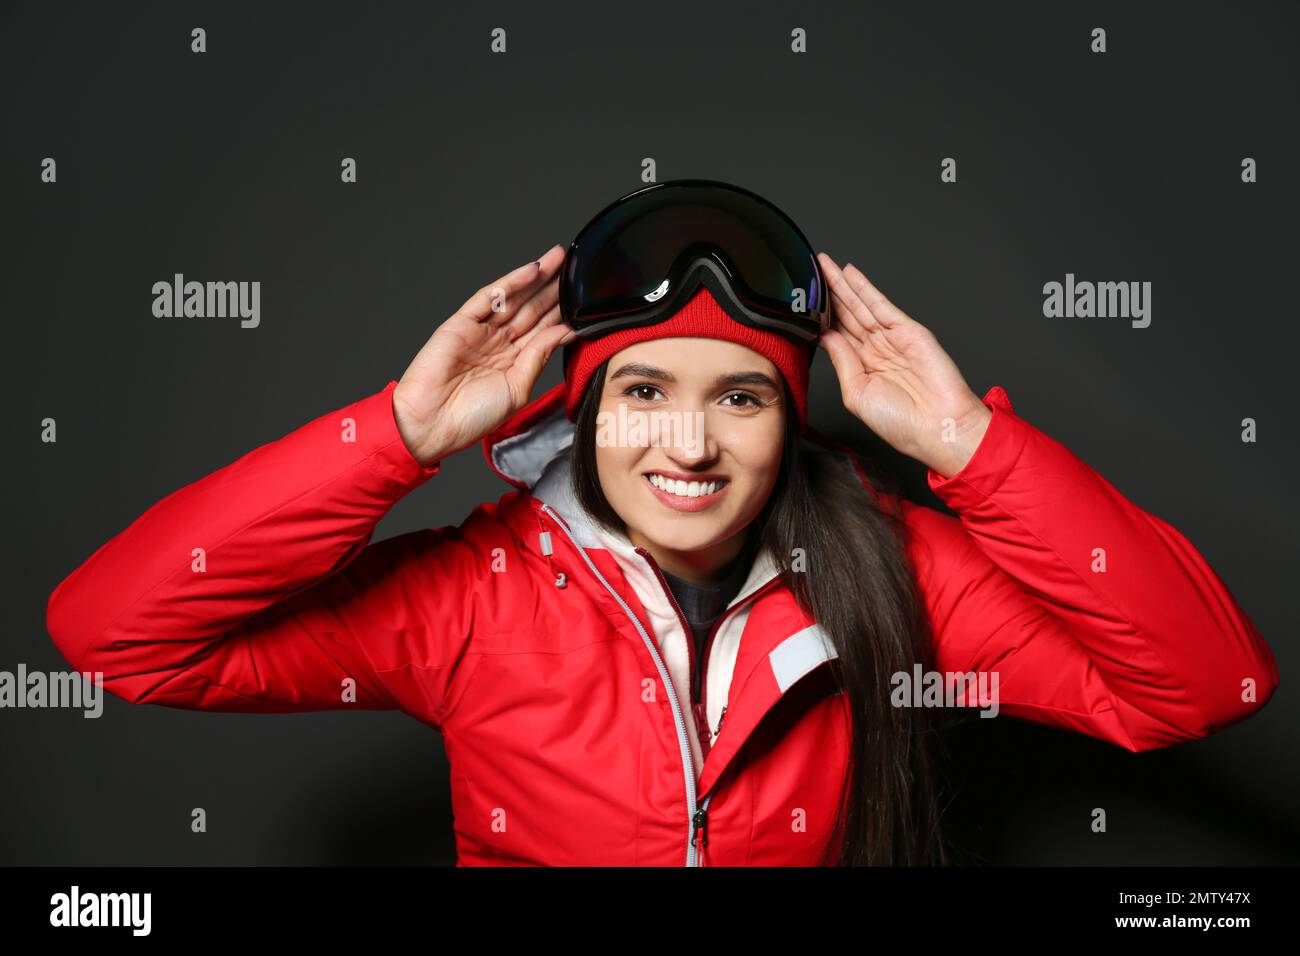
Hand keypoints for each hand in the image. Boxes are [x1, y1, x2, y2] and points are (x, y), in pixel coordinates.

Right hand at [392, 244, 574, 465]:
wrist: (432, 424)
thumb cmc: (472, 417)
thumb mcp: (517, 389)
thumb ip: (538, 357)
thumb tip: (565, 332)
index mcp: (512, 362)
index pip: (542, 330)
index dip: (562, 312)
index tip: (583, 297)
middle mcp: (498, 344)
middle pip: (531, 310)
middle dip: (553, 289)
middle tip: (574, 268)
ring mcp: (480, 331)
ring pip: (514, 299)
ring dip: (537, 279)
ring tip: (560, 259)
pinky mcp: (460, 323)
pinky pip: (488, 297)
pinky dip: (511, 282)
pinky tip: (533, 270)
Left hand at [816, 253, 991, 478]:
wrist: (938, 428)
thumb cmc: (901, 423)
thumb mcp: (857, 393)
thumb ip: (842, 361)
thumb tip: (824, 336)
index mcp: (862, 367)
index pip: (836, 334)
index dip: (819, 317)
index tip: (801, 301)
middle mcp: (876, 350)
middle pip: (846, 315)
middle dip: (828, 293)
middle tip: (810, 272)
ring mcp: (891, 338)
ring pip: (860, 305)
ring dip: (842, 284)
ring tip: (823, 265)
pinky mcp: (908, 330)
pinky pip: (881, 304)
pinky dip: (865, 288)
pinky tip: (850, 274)